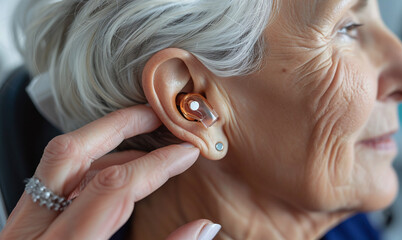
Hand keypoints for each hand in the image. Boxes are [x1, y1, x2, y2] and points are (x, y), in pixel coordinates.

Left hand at [0, 105, 220, 239]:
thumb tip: (205, 228)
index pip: (112, 186)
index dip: (156, 165)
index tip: (186, 153)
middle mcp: (33, 233)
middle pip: (69, 153)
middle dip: (118, 126)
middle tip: (155, 115)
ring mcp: (22, 227)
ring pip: (57, 160)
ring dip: (105, 140)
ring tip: (144, 138)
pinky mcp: (25, 227)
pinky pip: (57, 180)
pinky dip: (93, 165)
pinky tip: (120, 169)